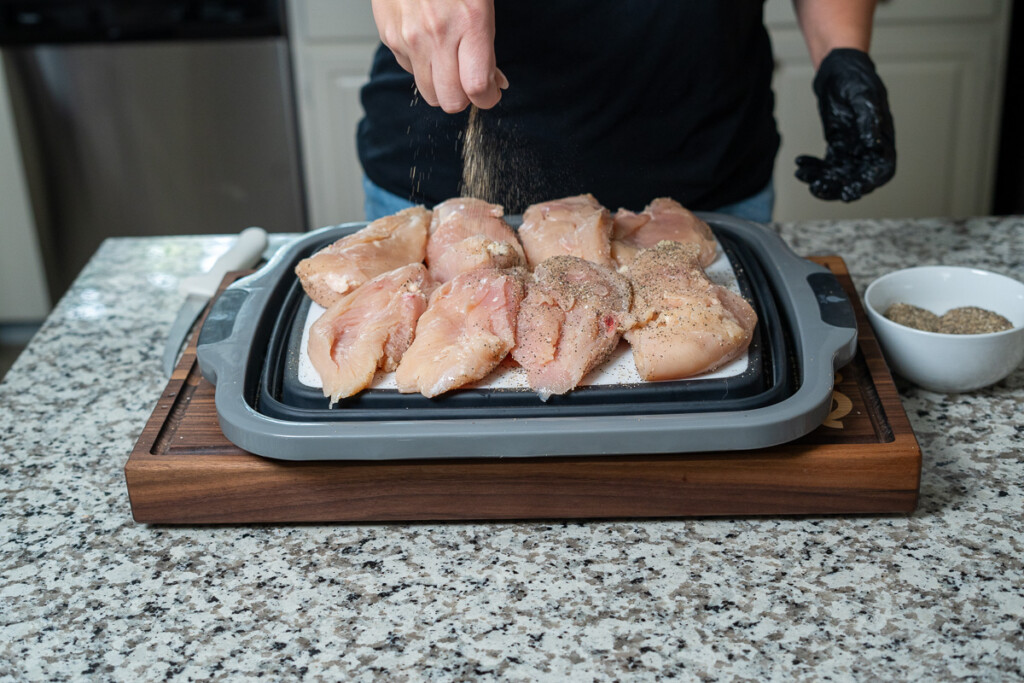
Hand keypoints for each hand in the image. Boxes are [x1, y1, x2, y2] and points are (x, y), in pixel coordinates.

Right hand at [371, 0, 507, 112]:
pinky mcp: (390, 36)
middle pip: (450, 101)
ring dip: (441, 85)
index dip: (488, 99)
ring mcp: (409, 37)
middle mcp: (437, 34)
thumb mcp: (482, 3)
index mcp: (470, 22)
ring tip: (448, 62)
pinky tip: (428, 44)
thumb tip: (493, 81)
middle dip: (464, 98)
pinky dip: (421, 65)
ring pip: (427, 93)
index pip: (477, 88)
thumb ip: (487, 46)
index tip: (491, 93)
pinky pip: (408, 70)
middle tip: (469, 81)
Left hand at [795, 48, 895, 201]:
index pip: (881, 170)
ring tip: (804, 177)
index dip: (867, 184)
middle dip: (838, 186)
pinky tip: (800, 165)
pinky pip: (825, 165)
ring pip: (839, 175)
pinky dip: (813, 168)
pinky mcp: (836, 146)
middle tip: (819, 188)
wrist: (838, 70)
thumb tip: (873, 146)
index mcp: (883, 139)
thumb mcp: (864, 99)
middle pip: (857, 178)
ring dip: (822, 180)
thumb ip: (869, 123)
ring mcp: (852, 149)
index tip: (850, 192)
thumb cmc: (857, 80)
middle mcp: (869, 148)